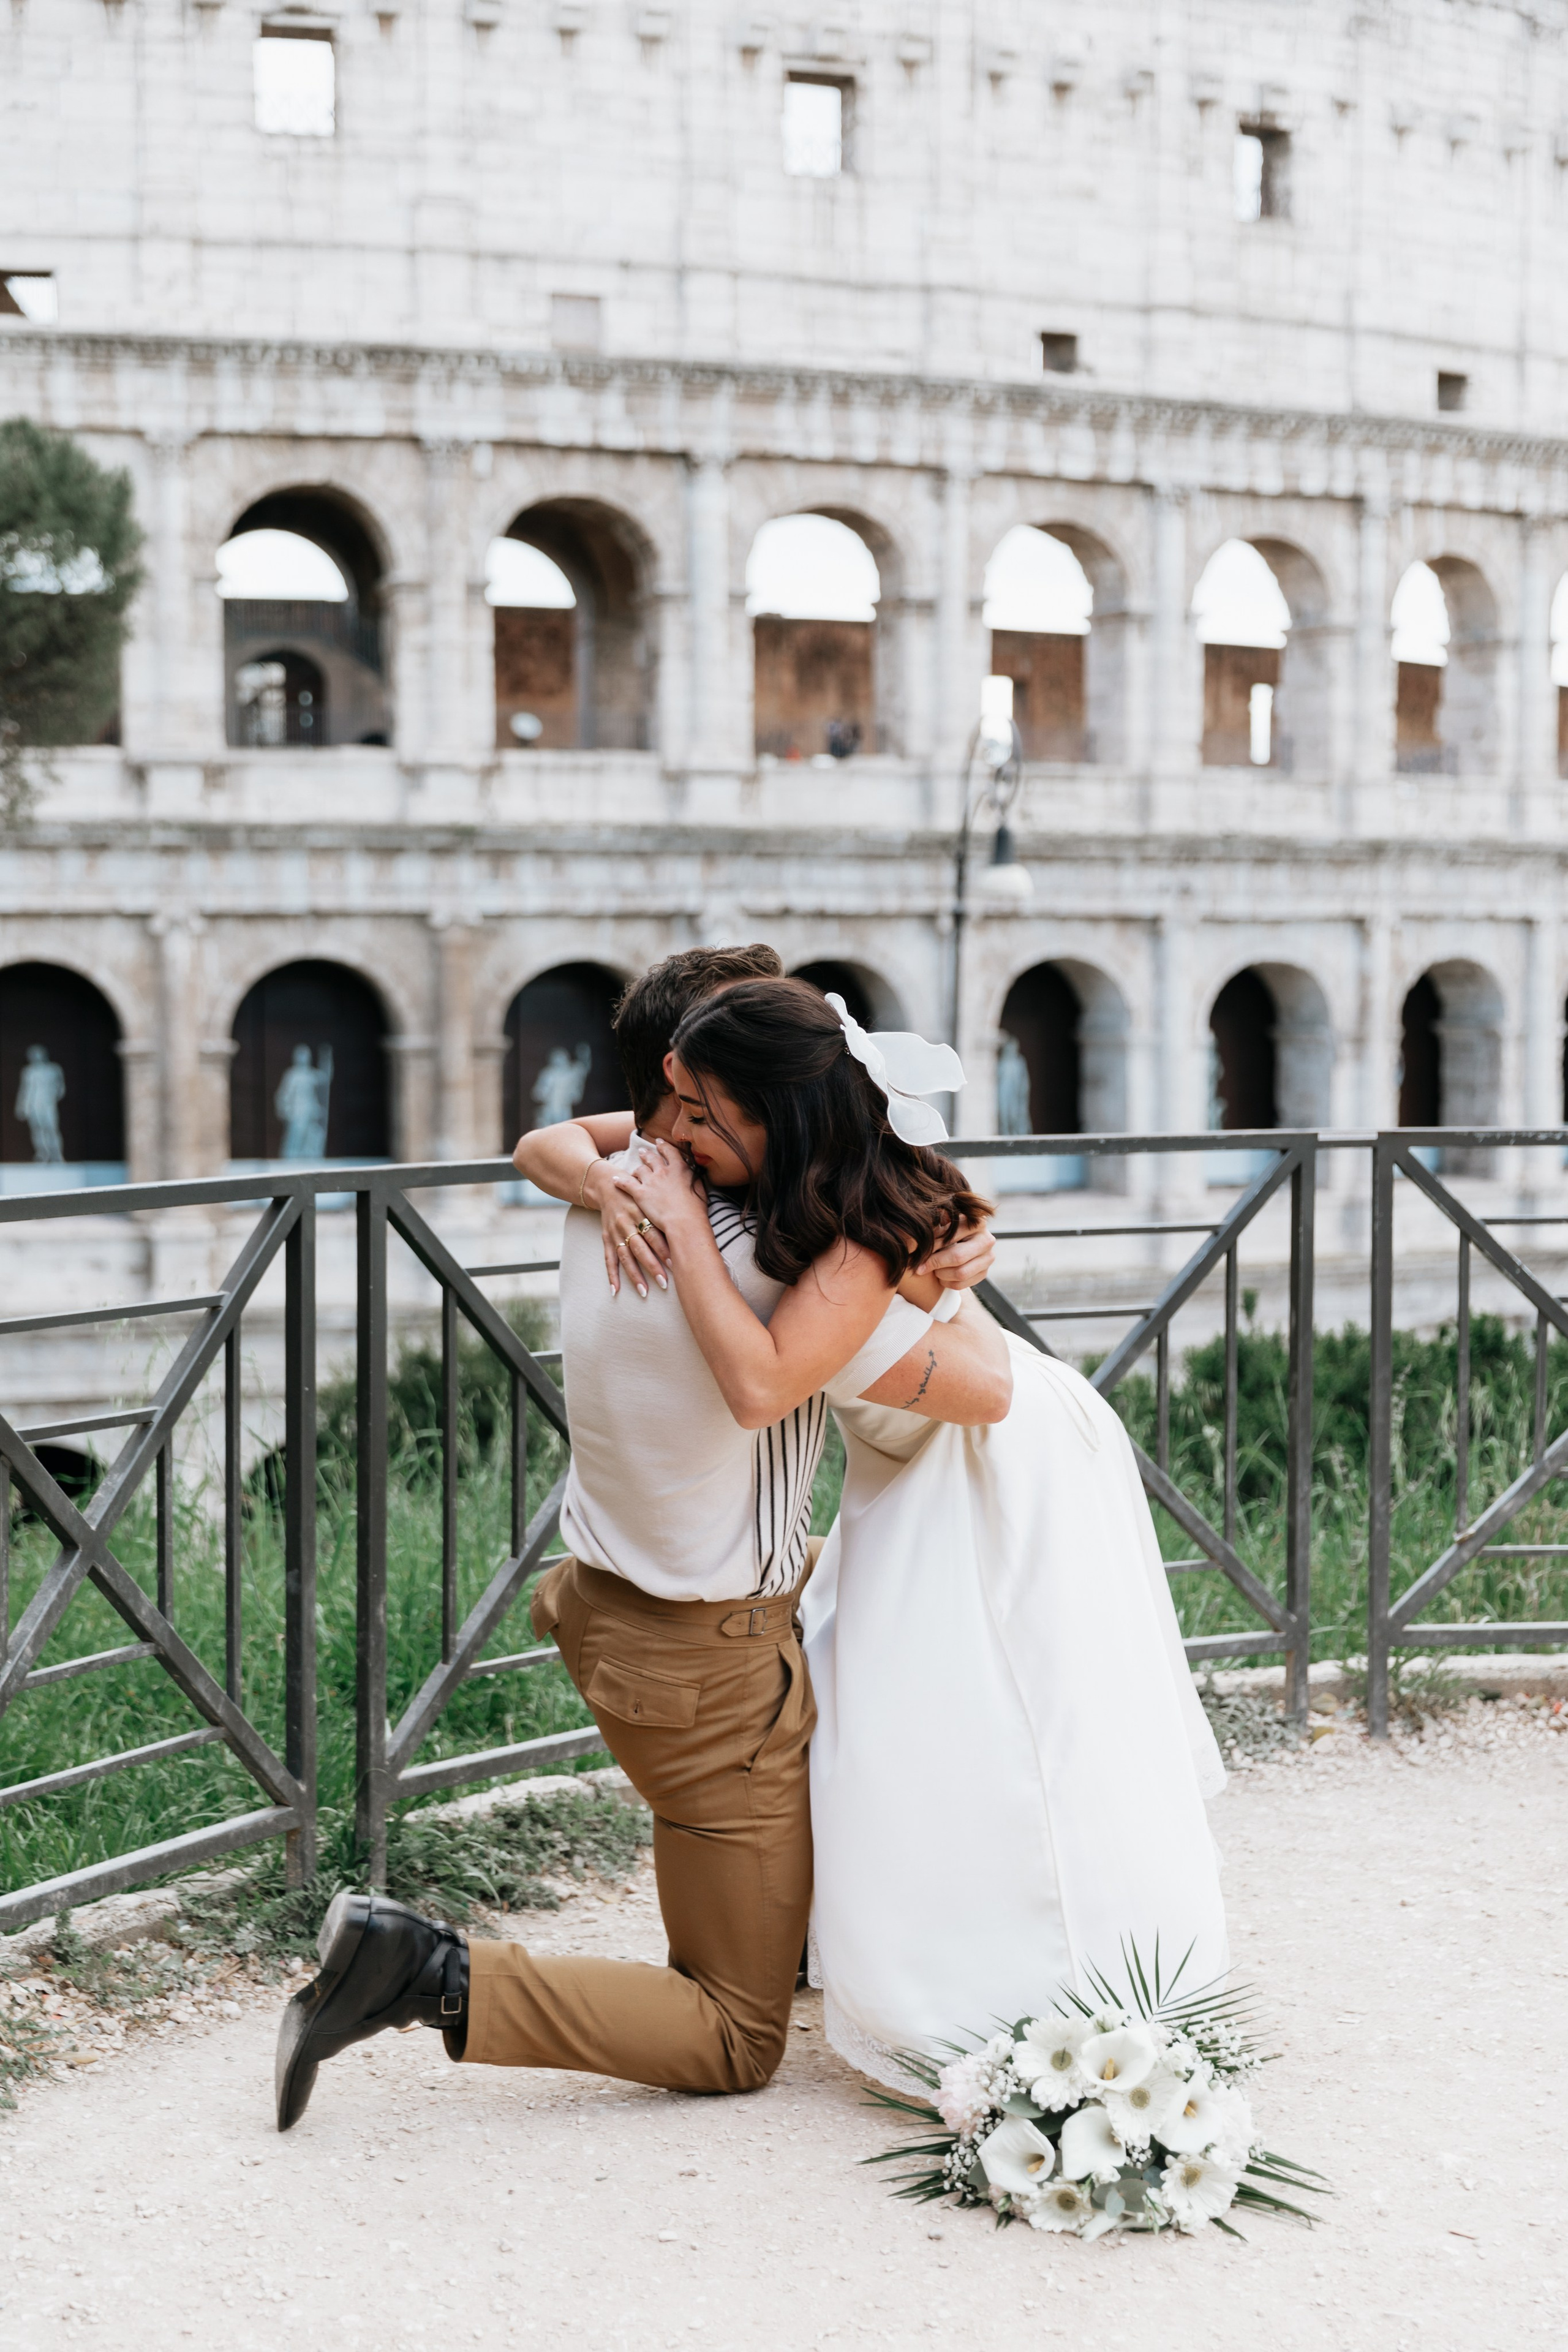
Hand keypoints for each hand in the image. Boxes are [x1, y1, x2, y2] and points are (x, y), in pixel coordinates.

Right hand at [583, 1158, 669, 1298]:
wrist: (609, 1185)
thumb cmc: (639, 1193)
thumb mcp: (652, 1196)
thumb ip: (669, 1209)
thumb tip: (695, 1222)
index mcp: (640, 1211)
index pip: (654, 1233)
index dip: (664, 1248)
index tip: (676, 1263)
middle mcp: (626, 1222)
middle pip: (640, 1247)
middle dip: (652, 1265)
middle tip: (664, 1282)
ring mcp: (615, 1231)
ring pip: (625, 1256)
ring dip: (634, 1275)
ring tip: (645, 1292)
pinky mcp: (606, 1238)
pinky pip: (608, 1259)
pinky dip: (611, 1275)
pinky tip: (615, 1291)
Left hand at [613, 1139, 710, 1251]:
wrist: (683, 1221)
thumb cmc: (695, 1209)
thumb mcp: (700, 1188)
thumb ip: (693, 1178)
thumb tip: (692, 1174)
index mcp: (679, 1168)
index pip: (669, 1152)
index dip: (663, 1146)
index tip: (659, 1142)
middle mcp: (663, 1171)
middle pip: (652, 1158)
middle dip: (647, 1154)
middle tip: (642, 1151)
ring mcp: (650, 1181)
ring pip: (639, 1170)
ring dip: (636, 1168)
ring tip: (633, 1169)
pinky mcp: (640, 1193)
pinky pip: (626, 1183)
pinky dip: (620, 1181)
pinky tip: (615, 1179)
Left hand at [922, 1217, 994, 1290]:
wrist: (965, 1241)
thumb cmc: (950, 1230)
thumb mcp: (945, 1223)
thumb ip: (936, 1226)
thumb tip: (921, 1234)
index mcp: (978, 1223)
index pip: (952, 1237)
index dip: (933, 1245)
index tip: (919, 1252)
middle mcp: (987, 1240)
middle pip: (958, 1257)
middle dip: (936, 1263)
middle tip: (920, 1267)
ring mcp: (988, 1258)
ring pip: (960, 1273)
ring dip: (941, 1274)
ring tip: (932, 1269)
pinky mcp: (984, 1273)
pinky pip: (962, 1284)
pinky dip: (946, 1283)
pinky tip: (940, 1275)